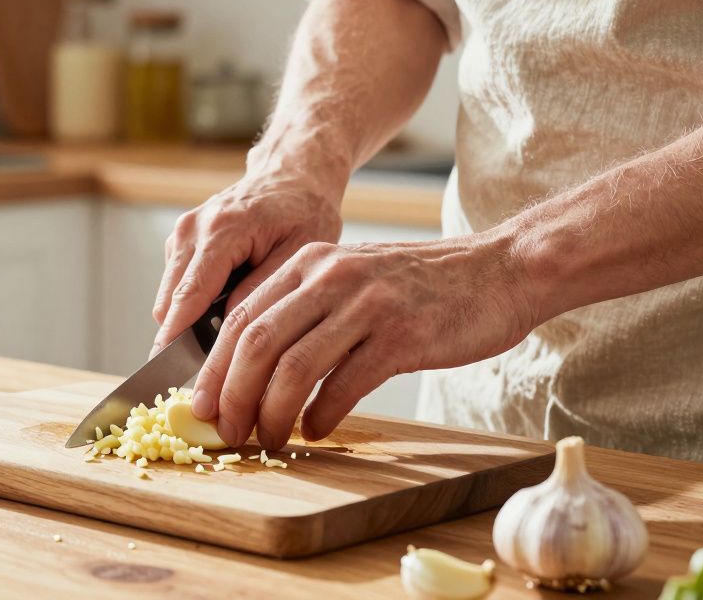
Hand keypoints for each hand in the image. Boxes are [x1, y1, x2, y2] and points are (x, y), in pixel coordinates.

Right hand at [152, 165, 345, 357]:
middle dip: (181, 339)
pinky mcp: (181, 242)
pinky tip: (224, 310)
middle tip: (210, 373)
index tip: (164, 369)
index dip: (175, 335)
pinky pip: (176, 287)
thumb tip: (227, 328)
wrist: (290, 176)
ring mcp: (182, 234)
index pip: (189, 293)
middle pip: (170, 300)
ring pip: (169, 297)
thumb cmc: (303, 211)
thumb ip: (262, 291)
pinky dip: (192, 306)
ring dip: (188, 323)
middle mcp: (192, 229)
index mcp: (223, 229)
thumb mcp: (299, 252)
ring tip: (225, 340)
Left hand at [190, 232, 539, 450]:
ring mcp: (365, 304)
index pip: (240, 318)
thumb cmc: (422, 287)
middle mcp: (330, 276)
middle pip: (255, 342)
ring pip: (293, 366)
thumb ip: (305, 311)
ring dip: (272, 413)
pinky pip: (344, 383)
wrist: (500, 271)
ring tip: (269, 440)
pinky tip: (316, 430)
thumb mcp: (352, 280)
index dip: (214, 368)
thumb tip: (252, 368)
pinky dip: (321, 414)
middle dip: (233, 395)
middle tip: (229, 432)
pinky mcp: (401, 334)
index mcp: (309, 263)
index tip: (202, 406)